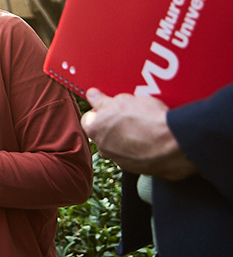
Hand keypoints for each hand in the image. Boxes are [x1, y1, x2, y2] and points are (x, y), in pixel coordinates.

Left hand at [82, 88, 196, 179]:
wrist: (176, 144)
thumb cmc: (147, 120)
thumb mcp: (122, 100)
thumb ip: (102, 100)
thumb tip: (92, 95)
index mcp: (95, 130)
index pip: (89, 118)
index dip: (100, 110)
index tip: (111, 106)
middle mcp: (104, 149)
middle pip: (104, 133)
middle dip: (114, 124)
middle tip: (130, 115)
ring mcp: (121, 161)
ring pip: (120, 145)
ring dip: (128, 137)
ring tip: (145, 127)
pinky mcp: (139, 170)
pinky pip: (136, 156)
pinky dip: (141, 148)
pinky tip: (153, 139)